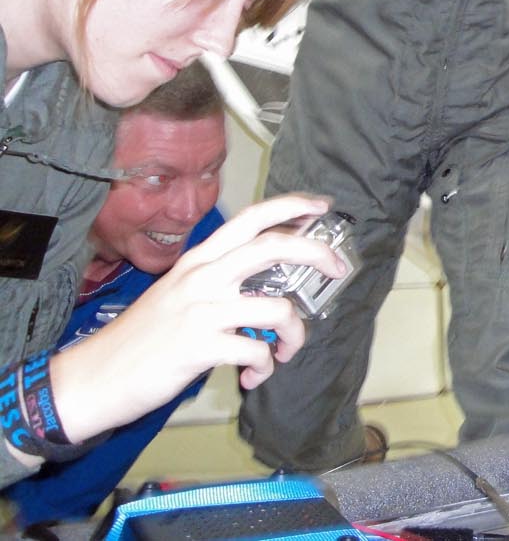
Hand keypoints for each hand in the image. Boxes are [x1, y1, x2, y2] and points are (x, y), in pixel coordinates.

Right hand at [48, 194, 344, 443]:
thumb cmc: (142, 338)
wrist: (94, 377)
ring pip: (279, 308)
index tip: (321, 206)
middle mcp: (203, 277)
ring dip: (296, 335)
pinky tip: (254, 375)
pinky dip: (266, 366)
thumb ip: (220, 282)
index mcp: (199, 260)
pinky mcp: (200, 346)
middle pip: (273, 248)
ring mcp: (202, 310)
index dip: (290, 207)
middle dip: (316, 253)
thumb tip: (269, 289)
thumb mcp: (179, 294)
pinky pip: (259, 350)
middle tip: (337, 267)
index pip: (250, 219)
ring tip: (284, 352)